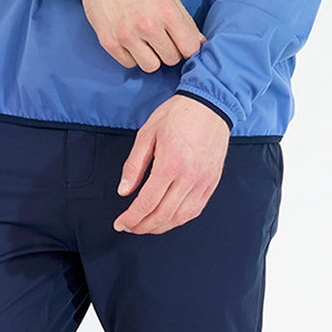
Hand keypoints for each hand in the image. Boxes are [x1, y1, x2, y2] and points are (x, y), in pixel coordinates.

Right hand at [78, 0, 204, 70]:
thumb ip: (185, 19)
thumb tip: (199, 42)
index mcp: (166, 11)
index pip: (189, 48)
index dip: (188, 47)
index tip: (183, 44)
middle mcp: (148, 26)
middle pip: (171, 59)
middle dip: (170, 50)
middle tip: (162, 38)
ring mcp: (127, 36)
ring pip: (151, 66)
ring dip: (152, 57)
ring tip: (146, 42)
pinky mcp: (110, 42)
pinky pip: (130, 64)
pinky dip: (132, 56)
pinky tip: (131, 41)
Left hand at [113, 94, 229, 234]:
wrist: (211, 105)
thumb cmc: (178, 114)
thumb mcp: (147, 134)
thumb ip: (134, 165)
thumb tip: (124, 191)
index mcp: (170, 164)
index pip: (147, 202)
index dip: (131, 218)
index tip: (120, 223)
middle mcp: (189, 177)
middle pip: (163, 215)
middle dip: (143, 226)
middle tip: (129, 227)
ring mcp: (203, 182)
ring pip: (180, 217)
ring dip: (161, 226)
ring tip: (146, 226)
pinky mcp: (212, 183)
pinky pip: (195, 210)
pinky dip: (179, 219)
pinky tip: (168, 218)